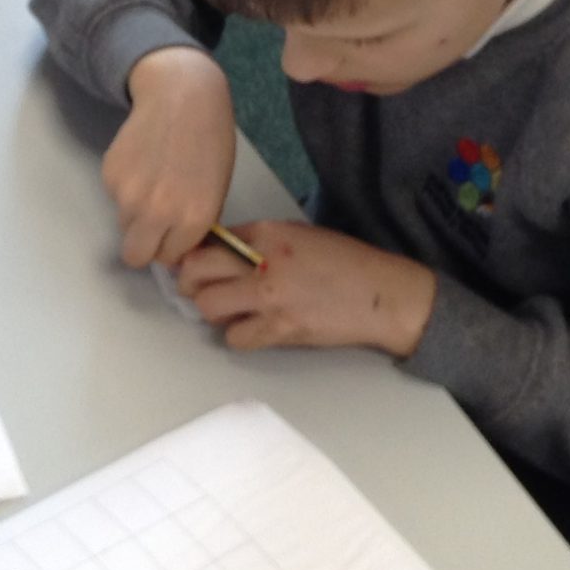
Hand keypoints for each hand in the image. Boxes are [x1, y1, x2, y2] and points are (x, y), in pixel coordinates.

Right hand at [105, 47, 237, 268]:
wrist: (182, 96)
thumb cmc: (209, 141)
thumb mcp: (215, 189)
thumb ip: (195, 224)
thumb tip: (176, 249)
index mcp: (193, 218)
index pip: (169, 258)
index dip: (170, 246)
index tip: (173, 234)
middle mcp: (158, 212)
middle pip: (135, 256)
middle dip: (144, 246)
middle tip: (154, 225)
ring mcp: (129, 194)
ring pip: (124, 224)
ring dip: (135, 212)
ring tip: (154, 179)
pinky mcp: (109, 175)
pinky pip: (114, 197)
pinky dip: (125, 187)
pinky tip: (143, 161)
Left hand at [174, 222, 434, 358]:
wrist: (380, 295)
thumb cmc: (344, 261)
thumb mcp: (298, 234)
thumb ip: (257, 239)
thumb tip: (218, 251)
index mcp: (268, 231)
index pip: (209, 240)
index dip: (194, 253)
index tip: (193, 263)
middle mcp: (263, 261)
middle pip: (196, 271)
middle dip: (189, 282)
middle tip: (196, 288)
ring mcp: (270, 298)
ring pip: (209, 307)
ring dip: (214, 309)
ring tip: (230, 308)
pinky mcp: (280, 330)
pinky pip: (235, 337)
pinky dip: (239, 334)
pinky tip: (253, 326)